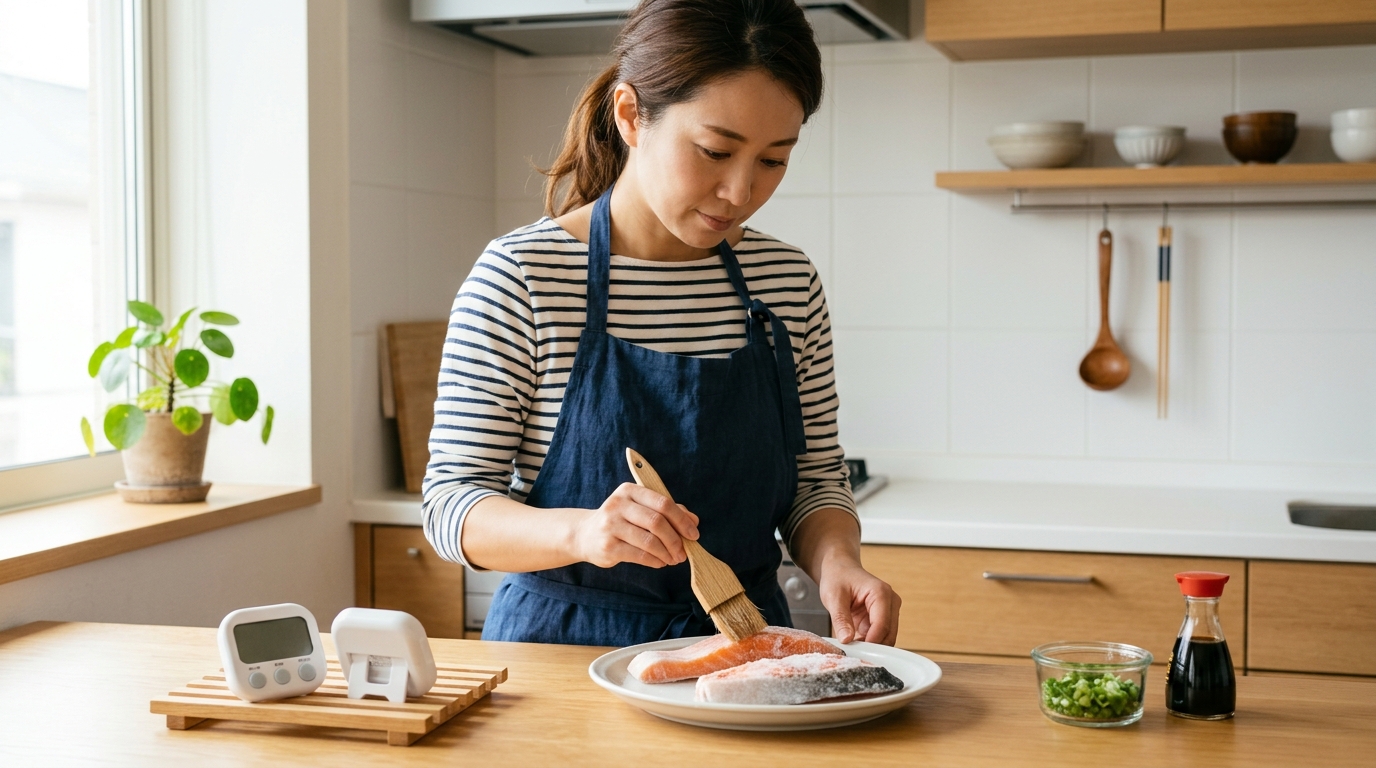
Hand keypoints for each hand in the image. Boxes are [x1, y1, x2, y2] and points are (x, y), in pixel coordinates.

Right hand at [572, 483, 698, 568]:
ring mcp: (610, 525)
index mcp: (629, 491)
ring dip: (667, 553)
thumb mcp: (641, 509)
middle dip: (675, 539)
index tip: (694, 534)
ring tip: (674, 559)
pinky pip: (639, 555)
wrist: (585, 535)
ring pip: (649, 540)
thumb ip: (667, 511)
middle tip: (684, 552)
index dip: (682, 520)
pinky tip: (660, 562)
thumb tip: (693, 520)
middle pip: (657, 522)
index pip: (663, 503)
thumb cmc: (621, 521)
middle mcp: (618, 505)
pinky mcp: (608, 546)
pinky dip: (655, 560)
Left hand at [817, 559, 900, 645]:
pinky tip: (855, 640)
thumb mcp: (833, 597)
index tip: (855, 651)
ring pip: (887, 638)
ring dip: (871, 645)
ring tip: (852, 645)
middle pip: (888, 634)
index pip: (882, 625)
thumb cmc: (838, 577)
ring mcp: (890, 610)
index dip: (870, 642)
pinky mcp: (884, 618)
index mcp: (881, 593)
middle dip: (872, 646)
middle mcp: (891, 601)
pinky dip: (869, 642)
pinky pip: (880, 636)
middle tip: (852, 652)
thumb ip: (840, 619)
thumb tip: (847, 640)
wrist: (840, 569)